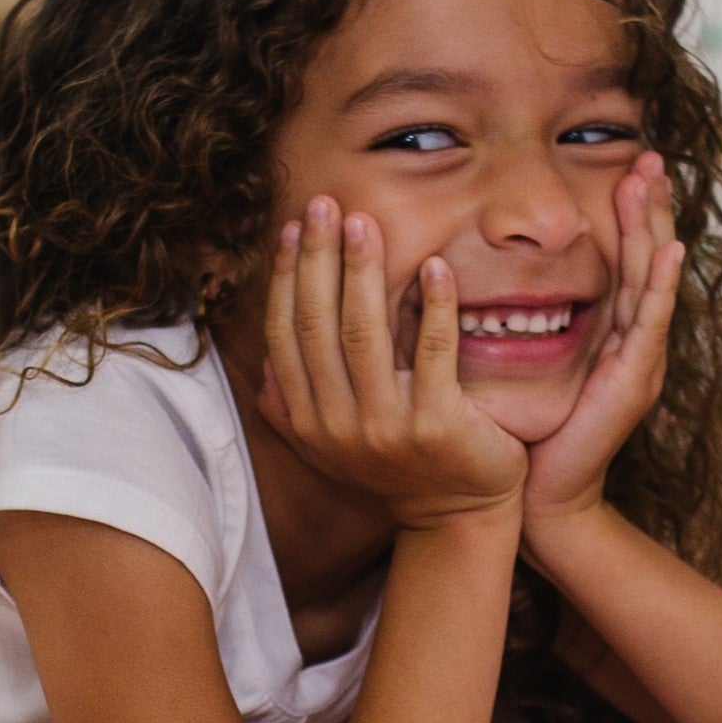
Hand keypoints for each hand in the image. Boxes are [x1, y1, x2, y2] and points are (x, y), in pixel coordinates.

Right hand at [254, 198, 525, 528]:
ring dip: (363, 270)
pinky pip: (432, 353)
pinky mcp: (438, 426)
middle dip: (317, 258)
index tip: (292, 227)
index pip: (285, 334)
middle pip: (317, 324)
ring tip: (364, 222)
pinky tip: (435, 267)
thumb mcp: (336, 445)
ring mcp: (386, 427)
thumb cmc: (402, 467)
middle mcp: (338, 425)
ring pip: (364, 334)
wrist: (459, 518)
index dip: (286, 276)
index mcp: (309, 420)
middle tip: (324, 204)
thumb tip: (262, 370)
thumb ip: (297, 409)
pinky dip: (432, 306)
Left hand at [522, 156, 682, 545]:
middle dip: (649, 206)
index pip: (624, 260)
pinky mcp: (631, 383)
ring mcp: (638, 361)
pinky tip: (667, 252)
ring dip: (655, 229)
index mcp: (609, 335)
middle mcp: (632, 342)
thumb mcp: (519, 362)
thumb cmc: (523, 433)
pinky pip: (649, 324)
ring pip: (651, 281)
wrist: (537, 496)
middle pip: (646, 260)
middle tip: (650, 154)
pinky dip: (659, 286)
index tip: (624, 163)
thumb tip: (472, 269)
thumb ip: (514, 319)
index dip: (628, 214)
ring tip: (653, 182)